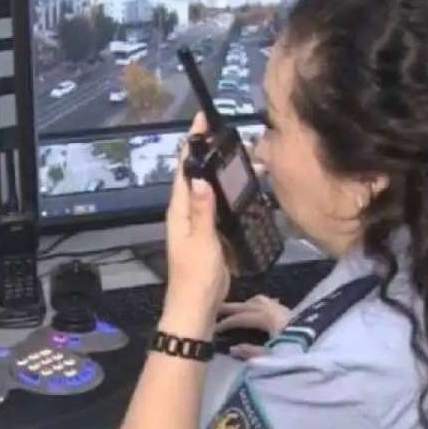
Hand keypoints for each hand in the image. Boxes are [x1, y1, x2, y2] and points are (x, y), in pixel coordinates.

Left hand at [162, 113, 229, 330]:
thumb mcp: (201, 241)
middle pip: (198, 176)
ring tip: (246, 158)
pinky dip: (233, 195)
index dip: (192, 144)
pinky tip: (248, 190)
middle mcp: (186, 213)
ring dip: (225, 174)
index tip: (202, 120)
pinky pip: (221, 208)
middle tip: (233, 136)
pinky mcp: (211, 236)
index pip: (184, 169)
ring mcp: (199, 224)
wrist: (197, 308)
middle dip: (212, 154)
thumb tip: (200, 176)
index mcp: (179, 211)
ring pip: (212, 191)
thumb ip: (202, 210)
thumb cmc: (196, 275)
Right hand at [216, 295, 291, 359]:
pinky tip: (259, 310)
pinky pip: (270, 303)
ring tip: (237, 311)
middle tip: (216, 309)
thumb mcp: (271, 356)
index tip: (214, 329)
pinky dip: (259, 304)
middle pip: (247, 305)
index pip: (241, 318)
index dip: (226, 323)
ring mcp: (282, 309)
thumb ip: (251, 352)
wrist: (322, 349)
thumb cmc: (295, 352)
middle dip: (231, 308)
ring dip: (245, 304)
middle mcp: (273, 309)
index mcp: (267, 318)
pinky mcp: (290, 313)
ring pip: (259, 300)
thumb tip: (233, 348)